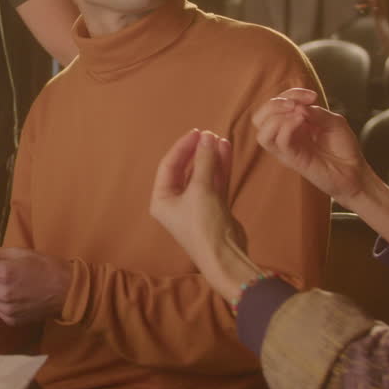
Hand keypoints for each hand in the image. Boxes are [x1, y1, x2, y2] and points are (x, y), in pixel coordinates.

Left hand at [149, 129, 240, 265]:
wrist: (225, 256)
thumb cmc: (204, 224)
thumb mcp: (201, 190)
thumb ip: (204, 161)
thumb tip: (208, 137)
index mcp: (162, 199)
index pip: (168, 166)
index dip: (182, 147)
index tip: (197, 132)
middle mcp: (176, 202)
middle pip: (185, 169)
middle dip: (197, 151)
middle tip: (209, 135)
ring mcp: (196, 205)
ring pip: (202, 175)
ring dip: (211, 158)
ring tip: (221, 140)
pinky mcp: (214, 208)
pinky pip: (214, 183)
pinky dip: (220, 168)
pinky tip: (226, 151)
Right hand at [251, 88, 373, 208]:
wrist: (354, 172)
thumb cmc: (343, 148)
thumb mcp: (333, 121)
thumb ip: (315, 112)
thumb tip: (297, 107)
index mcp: (291, 124)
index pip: (275, 105)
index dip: (290, 94)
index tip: (312, 96)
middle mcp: (285, 136)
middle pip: (259, 117)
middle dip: (274, 103)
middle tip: (295, 104)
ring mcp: (287, 149)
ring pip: (262, 131)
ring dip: (276, 115)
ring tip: (298, 113)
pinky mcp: (292, 160)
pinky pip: (278, 142)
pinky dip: (287, 127)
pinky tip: (302, 122)